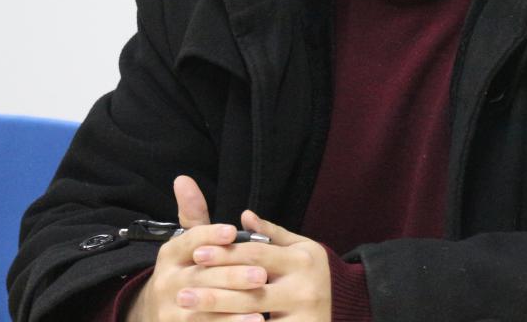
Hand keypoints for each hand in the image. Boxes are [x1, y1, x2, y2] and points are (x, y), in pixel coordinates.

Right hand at [125, 176, 268, 321]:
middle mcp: (166, 281)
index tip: (232, 232)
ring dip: (234, 308)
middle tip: (261, 274)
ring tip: (261, 305)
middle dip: (232, 276)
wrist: (156, 313)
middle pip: (200, 277)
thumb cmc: (186, 269)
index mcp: (170, 255)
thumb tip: (183, 178)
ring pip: (203, 308)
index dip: (209, 236)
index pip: (188, 241)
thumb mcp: (186, 243)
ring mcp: (169, 310)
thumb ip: (193, 215)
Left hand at [185, 210, 331, 320]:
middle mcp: (304, 287)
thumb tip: (245, 215)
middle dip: (213, 291)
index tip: (197, 254)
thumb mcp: (300, 248)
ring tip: (190, 314)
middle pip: (250, 288)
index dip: (225, 253)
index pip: (257, 254)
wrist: (344, 305)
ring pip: (252, 315)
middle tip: (182, 293)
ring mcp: (303, 314)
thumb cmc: (314, 274)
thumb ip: (272, 234)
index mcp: (302, 259)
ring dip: (218, 315)